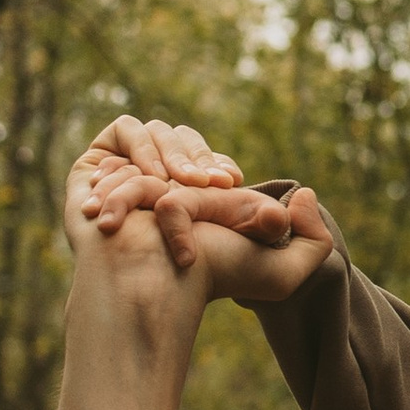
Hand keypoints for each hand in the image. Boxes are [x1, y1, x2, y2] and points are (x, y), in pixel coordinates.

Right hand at [61, 145, 331, 309]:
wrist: (158, 279)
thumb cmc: (213, 280)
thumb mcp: (283, 273)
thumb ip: (314, 240)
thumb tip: (304, 194)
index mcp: (199, 203)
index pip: (212, 160)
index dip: (219, 165)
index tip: (229, 184)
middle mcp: (159, 187)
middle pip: (184, 138)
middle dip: (195, 158)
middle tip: (202, 188)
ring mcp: (127, 174)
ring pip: (155, 131)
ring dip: (167, 157)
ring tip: (167, 196)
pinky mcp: (95, 166)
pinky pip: (122, 130)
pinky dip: (138, 149)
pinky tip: (145, 184)